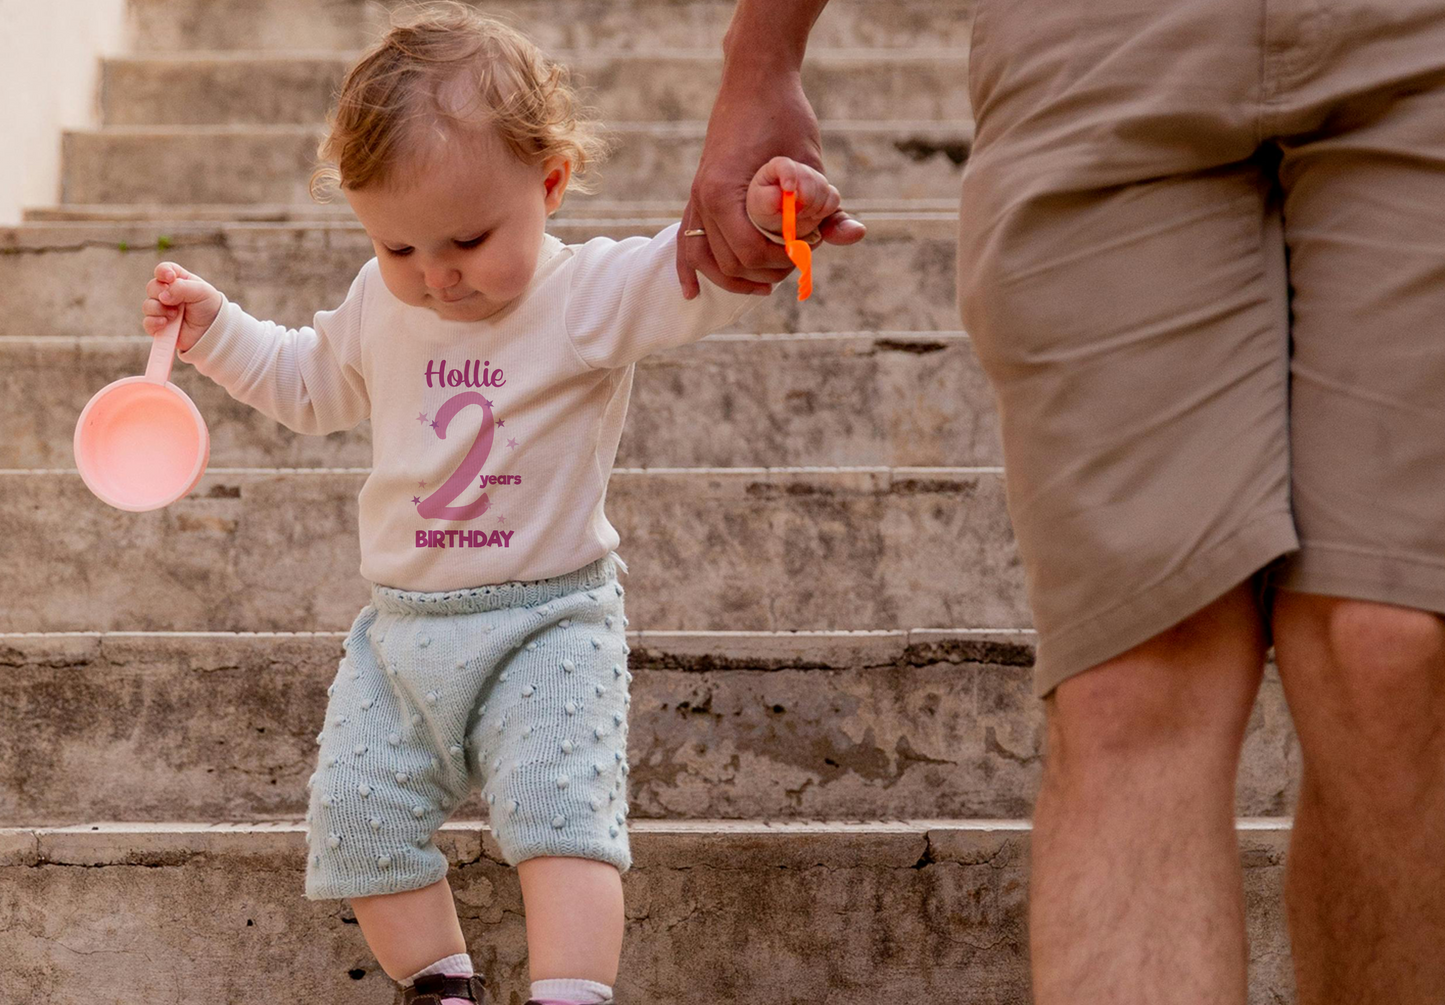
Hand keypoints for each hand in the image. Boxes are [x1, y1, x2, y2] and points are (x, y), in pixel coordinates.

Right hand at [143, 262, 222, 351]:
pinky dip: (154, 323)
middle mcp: (167, 293)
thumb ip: (181, 288)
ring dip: (159, 309)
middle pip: (152, 287)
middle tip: (175, 302)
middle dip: (160, 293)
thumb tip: (162, 297)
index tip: (170, 278)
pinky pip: (147, 323)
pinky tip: (165, 324)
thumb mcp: (202, 292)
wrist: (214, 331)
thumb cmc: (210, 307)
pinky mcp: (160, 326)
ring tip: (175, 315)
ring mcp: (162, 310)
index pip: (163, 270)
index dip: (162, 272)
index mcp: (178, 280)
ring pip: (148, 306)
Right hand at [676, 69, 866, 299]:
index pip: (751, 251)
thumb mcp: (811, 164)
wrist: (755, 81)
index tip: (810, 245)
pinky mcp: (698, 198)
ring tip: (766, 286)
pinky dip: (687, 270)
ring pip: (706, 261)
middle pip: (731, 262)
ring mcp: (696, 199)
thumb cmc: (785, 116)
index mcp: (724, 192)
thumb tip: (855, 235)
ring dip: (735, 280)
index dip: (784, 259)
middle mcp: (703, 199)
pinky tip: (690, 293)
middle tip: (799, 257)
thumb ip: (828, 207)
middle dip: (767, 270)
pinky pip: (684, 242)